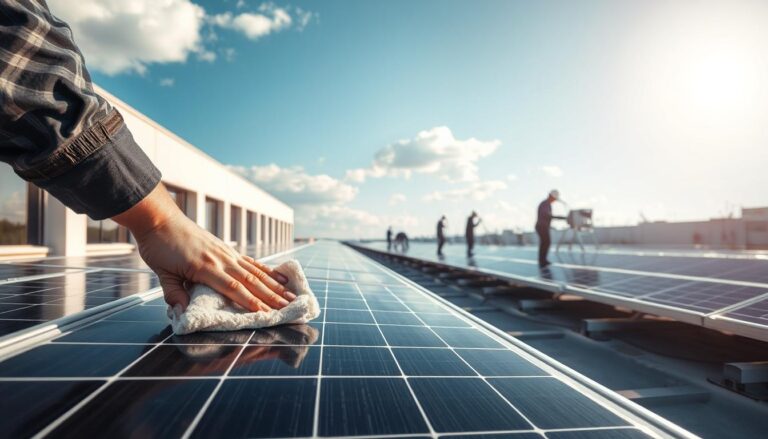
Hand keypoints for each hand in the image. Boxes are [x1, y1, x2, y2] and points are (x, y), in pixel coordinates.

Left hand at [113, 184, 295, 311]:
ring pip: (255, 272)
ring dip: (274, 285)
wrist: (160, 219)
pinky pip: (251, 262)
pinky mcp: (227, 249)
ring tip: (291, 295)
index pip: (233, 288)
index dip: (251, 302)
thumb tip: (182, 313)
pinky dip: (267, 270)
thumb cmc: (159, 246)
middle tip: (289, 308)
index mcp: (205, 267)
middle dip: (271, 296)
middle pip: (251, 281)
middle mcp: (221, 259)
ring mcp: (226, 253)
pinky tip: (279, 277)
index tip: (267, 314)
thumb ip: (174, 294)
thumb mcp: (161, 274)